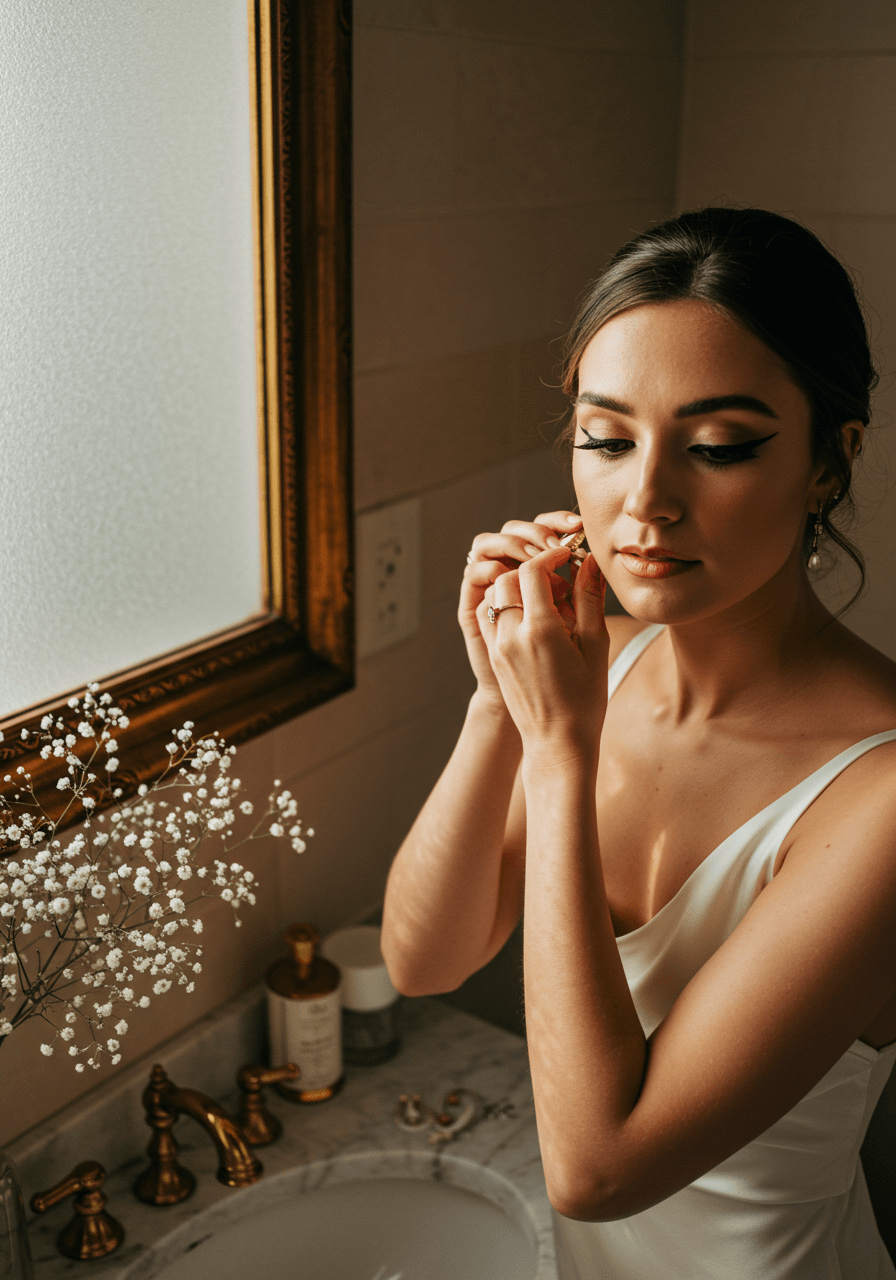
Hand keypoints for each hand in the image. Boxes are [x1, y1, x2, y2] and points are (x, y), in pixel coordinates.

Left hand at [476, 546, 608, 760]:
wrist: (557, 743)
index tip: (567, 554)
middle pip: (508, 578)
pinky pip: (490, 617)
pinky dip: (505, 606)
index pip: (531, 571)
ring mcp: (498, 647)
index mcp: (539, 631)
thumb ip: (589, 600)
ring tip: (547, 599)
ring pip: (495, 596)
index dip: (549, 555)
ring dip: (517, 587)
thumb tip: (588, 563)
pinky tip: (532, 617)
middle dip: (532, 569)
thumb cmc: (585, 700)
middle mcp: (511, 636)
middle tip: (559, 578)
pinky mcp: (493, 656)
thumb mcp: (595, 646)